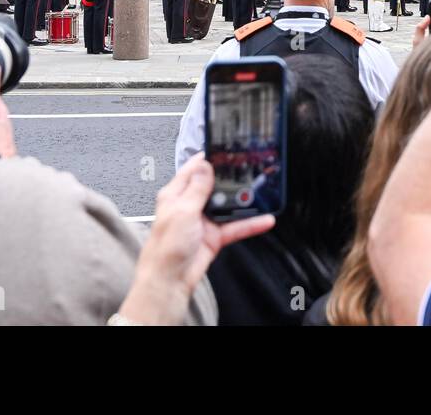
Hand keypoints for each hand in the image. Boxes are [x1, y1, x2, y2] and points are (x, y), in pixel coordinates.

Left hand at [118, 154, 274, 324]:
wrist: (170, 280)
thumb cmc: (166, 247)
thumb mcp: (182, 211)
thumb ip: (197, 188)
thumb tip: (205, 165)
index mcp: (176, 195)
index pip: (192, 170)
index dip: (207, 159)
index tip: (224, 149)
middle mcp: (190, 205)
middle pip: (214, 186)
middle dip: (230, 178)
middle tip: (249, 167)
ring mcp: (203, 221)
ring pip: (228, 205)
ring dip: (243, 201)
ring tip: (262, 191)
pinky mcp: (214, 236)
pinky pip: (236, 226)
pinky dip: (250, 223)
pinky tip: (265, 219)